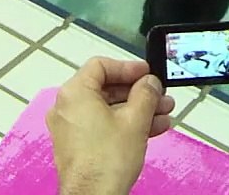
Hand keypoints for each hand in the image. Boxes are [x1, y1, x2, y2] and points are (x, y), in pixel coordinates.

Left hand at [47, 58, 174, 194]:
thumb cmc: (104, 163)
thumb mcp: (135, 120)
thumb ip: (145, 95)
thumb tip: (149, 83)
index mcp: (74, 93)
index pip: (100, 66)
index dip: (127, 67)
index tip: (146, 73)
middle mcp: (67, 106)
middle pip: (105, 88)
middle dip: (137, 93)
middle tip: (159, 96)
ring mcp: (70, 126)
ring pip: (107, 108)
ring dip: (136, 110)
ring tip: (162, 114)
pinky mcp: (77, 143)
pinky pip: (102, 124)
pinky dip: (124, 123)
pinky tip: (149, 129)